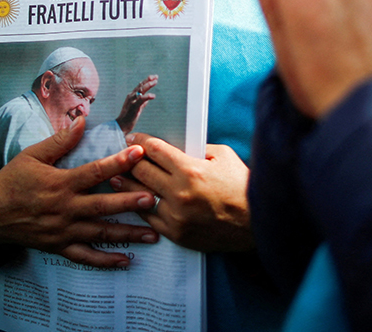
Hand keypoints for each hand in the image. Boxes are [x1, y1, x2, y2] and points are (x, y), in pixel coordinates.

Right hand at [0, 116, 159, 267]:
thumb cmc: (12, 181)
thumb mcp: (32, 155)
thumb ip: (60, 140)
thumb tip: (82, 121)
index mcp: (59, 183)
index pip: (94, 171)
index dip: (117, 162)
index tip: (138, 153)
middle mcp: (64, 208)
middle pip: (102, 205)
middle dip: (128, 202)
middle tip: (152, 198)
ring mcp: (62, 230)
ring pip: (99, 233)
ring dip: (126, 234)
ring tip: (152, 234)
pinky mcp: (58, 247)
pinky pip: (85, 256)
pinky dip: (105, 261)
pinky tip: (126, 261)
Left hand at [111, 135, 252, 252]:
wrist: (256, 223)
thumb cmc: (241, 186)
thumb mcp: (223, 156)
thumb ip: (197, 149)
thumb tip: (176, 146)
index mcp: (190, 170)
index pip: (154, 150)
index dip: (141, 141)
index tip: (134, 138)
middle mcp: (179, 193)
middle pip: (141, 171)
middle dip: (130, 160)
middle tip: (123, 155)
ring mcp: (176, 216)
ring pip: (139, 196)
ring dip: (125, 185)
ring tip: (115, 178)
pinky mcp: (177, 234)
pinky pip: (149, 218)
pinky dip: (139, 208)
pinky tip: (132, 201)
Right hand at [116, 74, 157, 134]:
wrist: (121, 126)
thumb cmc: (129, 118)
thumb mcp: (136, 109)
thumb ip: (142, 103)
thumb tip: (147, 99)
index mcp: (131, 96)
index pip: (140, 86)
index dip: (147, 81)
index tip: (154, 77)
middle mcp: (131, 97)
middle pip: (140, 86)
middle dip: (148, 80)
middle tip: (156, 76)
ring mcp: (132, 101)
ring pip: (140, 90)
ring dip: (148, 85)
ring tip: (155, 82)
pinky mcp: (134, 107)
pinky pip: (141, 100)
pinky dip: (147, 96)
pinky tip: (152, 95)